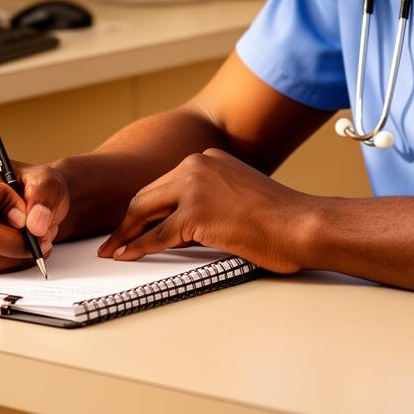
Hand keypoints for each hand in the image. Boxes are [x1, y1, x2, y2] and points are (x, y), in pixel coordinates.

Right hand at [0, 151, 69, 272]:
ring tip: (35, 243)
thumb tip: (35, 225)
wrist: (33, 204)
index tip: (23, 213)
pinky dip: (7, 264)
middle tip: (37, 238)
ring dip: (12, 255)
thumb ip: (44, 195)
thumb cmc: (32, 186)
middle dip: (9, 240)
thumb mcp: (46, 180)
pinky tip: (21, 251)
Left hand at [97, 148, 313, 272]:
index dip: (144, 206)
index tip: (131, 222)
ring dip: (125, 234)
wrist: (301, 224)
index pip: (164, 183)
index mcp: (208, 158)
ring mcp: (195, 186)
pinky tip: (128, 255)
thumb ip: (208, 200)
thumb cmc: (279, 218)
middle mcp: (197, 164)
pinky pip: (157, 235)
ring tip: (113, 250)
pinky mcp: (196, 212)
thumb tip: (177, 227)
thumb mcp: (237, 195)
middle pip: (147, 194)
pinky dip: (138, 247)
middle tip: (113, 239)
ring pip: (145, 211)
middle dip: (127, 219)